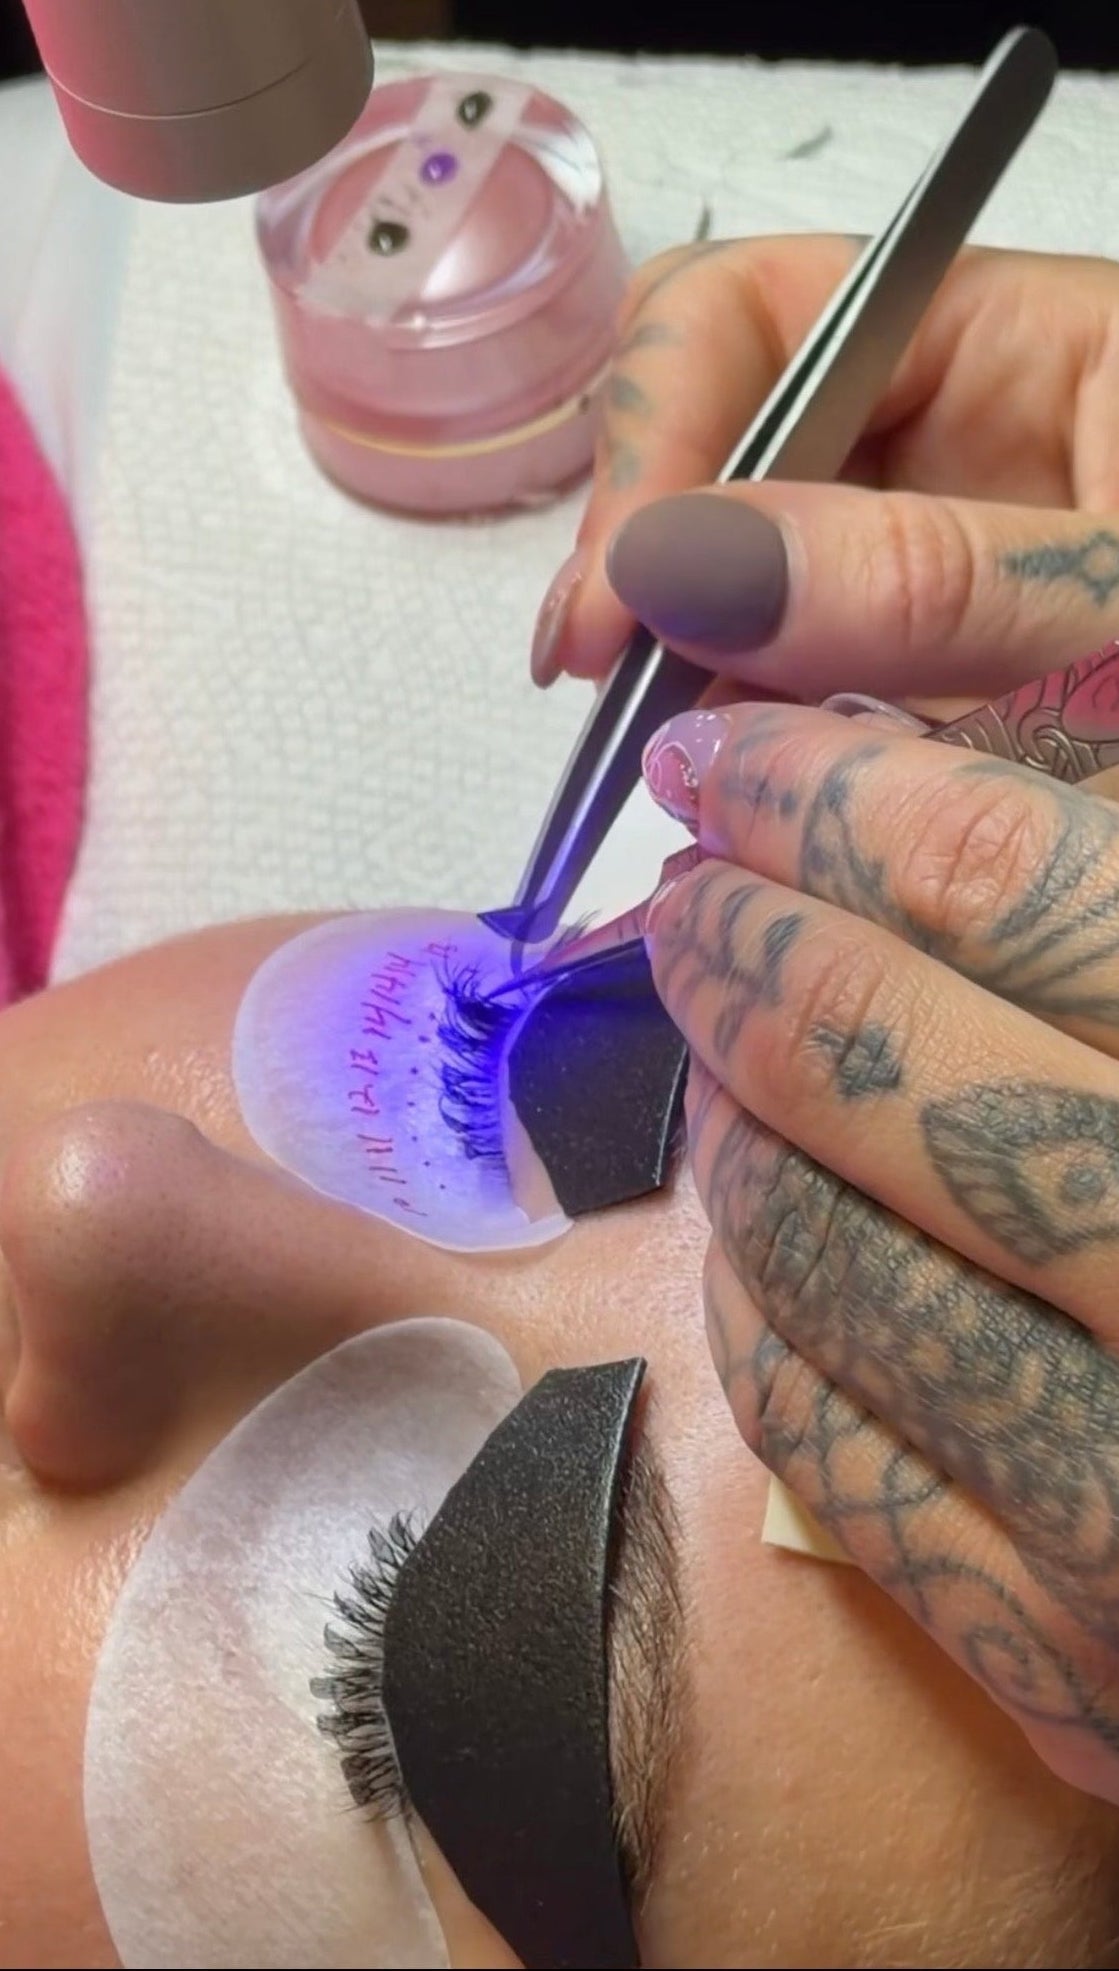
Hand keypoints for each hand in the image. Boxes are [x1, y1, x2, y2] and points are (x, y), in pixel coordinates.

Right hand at [531, 236, 1118, 716]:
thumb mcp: (1115, 592)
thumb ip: (928, 576)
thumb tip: (673, 567)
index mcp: (1005, 340)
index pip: (754, 313)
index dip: (654, 435)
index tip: (616, 598)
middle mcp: (937, 434)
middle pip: (709, 440)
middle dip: (642, 558)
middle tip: (615, 689)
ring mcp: (915, 561)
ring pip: (724, 579)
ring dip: (675, 660)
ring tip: (666, 754)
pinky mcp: (912, 678)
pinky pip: (777, 684)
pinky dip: (733, 732)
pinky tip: (719, 780)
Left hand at [642, 695, 1118, 1804]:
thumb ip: (1069, 692)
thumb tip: (749, 611)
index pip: (995, 865)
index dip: (819, 785)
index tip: (727, 750)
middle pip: (895, 1064)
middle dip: (753, 949)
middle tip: (693, 886)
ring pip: (840, 1265)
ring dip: (735, 1131)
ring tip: (715, 1045)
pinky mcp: (1089, 1658)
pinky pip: (847, 1467)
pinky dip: (769, 1333)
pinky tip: (760, 1246)